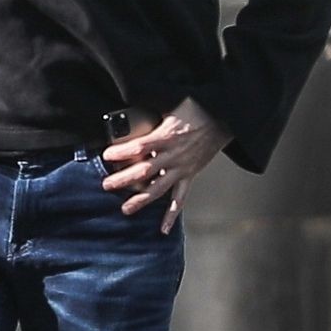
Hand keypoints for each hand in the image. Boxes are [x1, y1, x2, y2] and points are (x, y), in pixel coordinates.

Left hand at [101, 99, 231, 233]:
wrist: (224, 119)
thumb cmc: (197, 109)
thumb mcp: (171, 103)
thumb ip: (151, 107)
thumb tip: (132, 101)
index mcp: (168, 137)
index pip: (140, 147)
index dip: (122, 152)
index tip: (106, 155)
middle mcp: (174, 156)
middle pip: (145, 171)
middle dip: (124, 180)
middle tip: (106, 185)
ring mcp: (182, 168)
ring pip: (159, 189)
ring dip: (141, 200)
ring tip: (125, 209)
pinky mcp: (189, 176)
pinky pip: (180, 200)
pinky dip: (171, 215)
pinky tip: (163, 229)